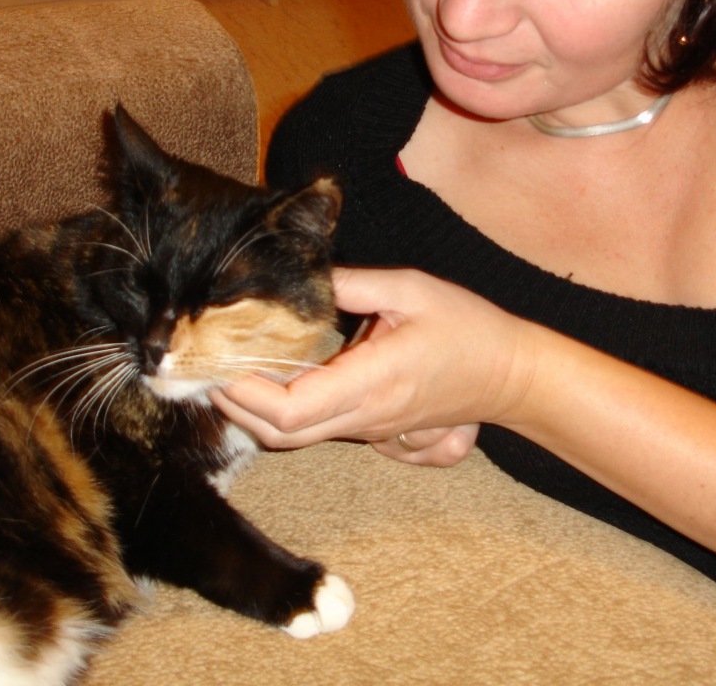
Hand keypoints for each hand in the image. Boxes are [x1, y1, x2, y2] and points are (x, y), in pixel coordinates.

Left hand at [212, 267, 531, 464]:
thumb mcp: (413, 289)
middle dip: (234, 406)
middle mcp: (364, 416)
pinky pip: (316, 429)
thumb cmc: (468, 329)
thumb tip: (305, 277)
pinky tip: (270, 379)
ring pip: (293, 438)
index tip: (217, 362)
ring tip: (228, 369)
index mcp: (373, 382)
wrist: (509, 375)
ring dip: (253, 411)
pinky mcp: (373, 427)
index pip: (290, 410)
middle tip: (206, 366)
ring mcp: (369, 428)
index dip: (244, 393)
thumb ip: (354, 284)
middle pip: (279, 434)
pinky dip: (279, 413)